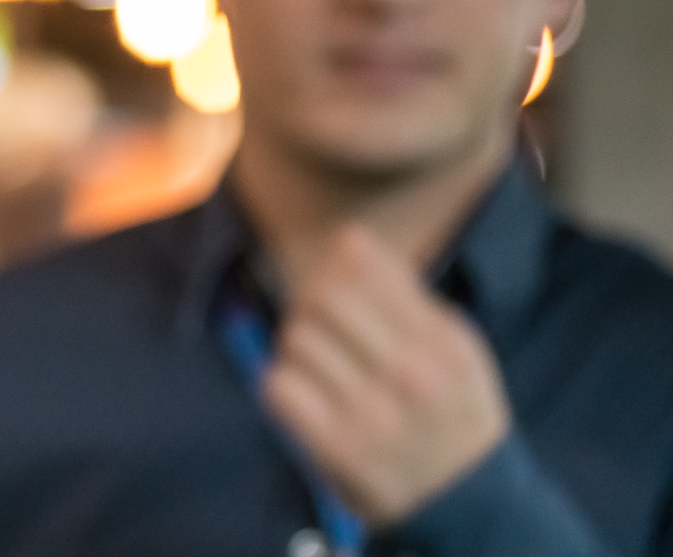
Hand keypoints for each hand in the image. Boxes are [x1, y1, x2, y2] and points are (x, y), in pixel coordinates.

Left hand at [262, 225, 510, 527]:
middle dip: (311, 301)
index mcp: (445, 344)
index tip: (339, 275)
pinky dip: (284, 385)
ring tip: (320, 365)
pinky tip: (306, 395)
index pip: (364, 265)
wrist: (471, 509)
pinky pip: (279, 387)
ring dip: (298, 347)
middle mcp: (412, 377)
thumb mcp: (459, 354)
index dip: (339, 261)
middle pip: (322, 298)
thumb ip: (409, 299)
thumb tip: (348, 241)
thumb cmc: (455, 416)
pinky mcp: (337, 449)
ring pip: (296, 340)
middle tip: (320, 321)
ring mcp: (373, 415)